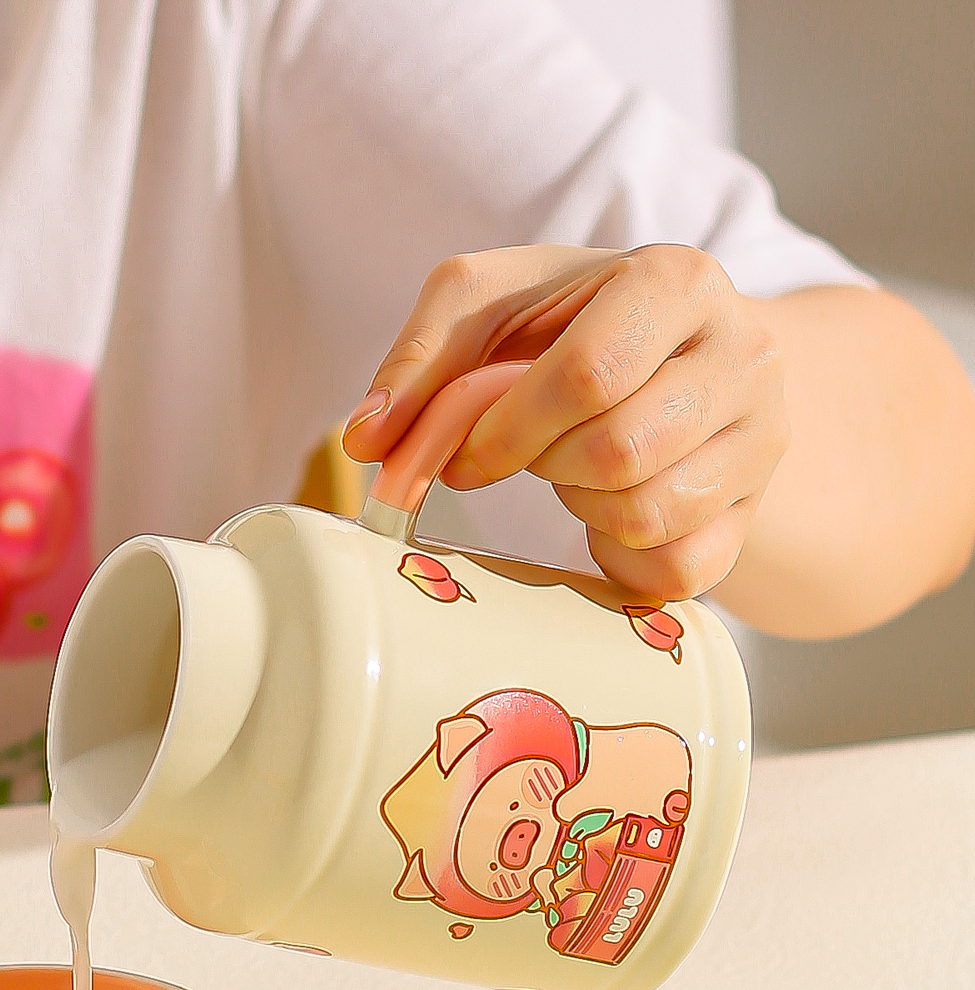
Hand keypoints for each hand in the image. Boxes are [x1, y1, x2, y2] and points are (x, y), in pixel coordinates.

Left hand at [343, 244, 790, 599]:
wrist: (677, 355)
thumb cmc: (568, 324)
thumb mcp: (489, 304)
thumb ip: (421, 357)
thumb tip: (366, 441)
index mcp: (675, 280)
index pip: (590, 374)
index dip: (509, 429)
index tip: (470, 448)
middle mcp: (743, 353)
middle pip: (620, 452)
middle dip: (544, 467)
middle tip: (528, 454)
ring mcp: (762, 439)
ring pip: (650, 516)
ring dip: (583, 509)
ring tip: (574, 470)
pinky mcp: (754, 515)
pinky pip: (679, 572)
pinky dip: (620, 558)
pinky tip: (607, 513)